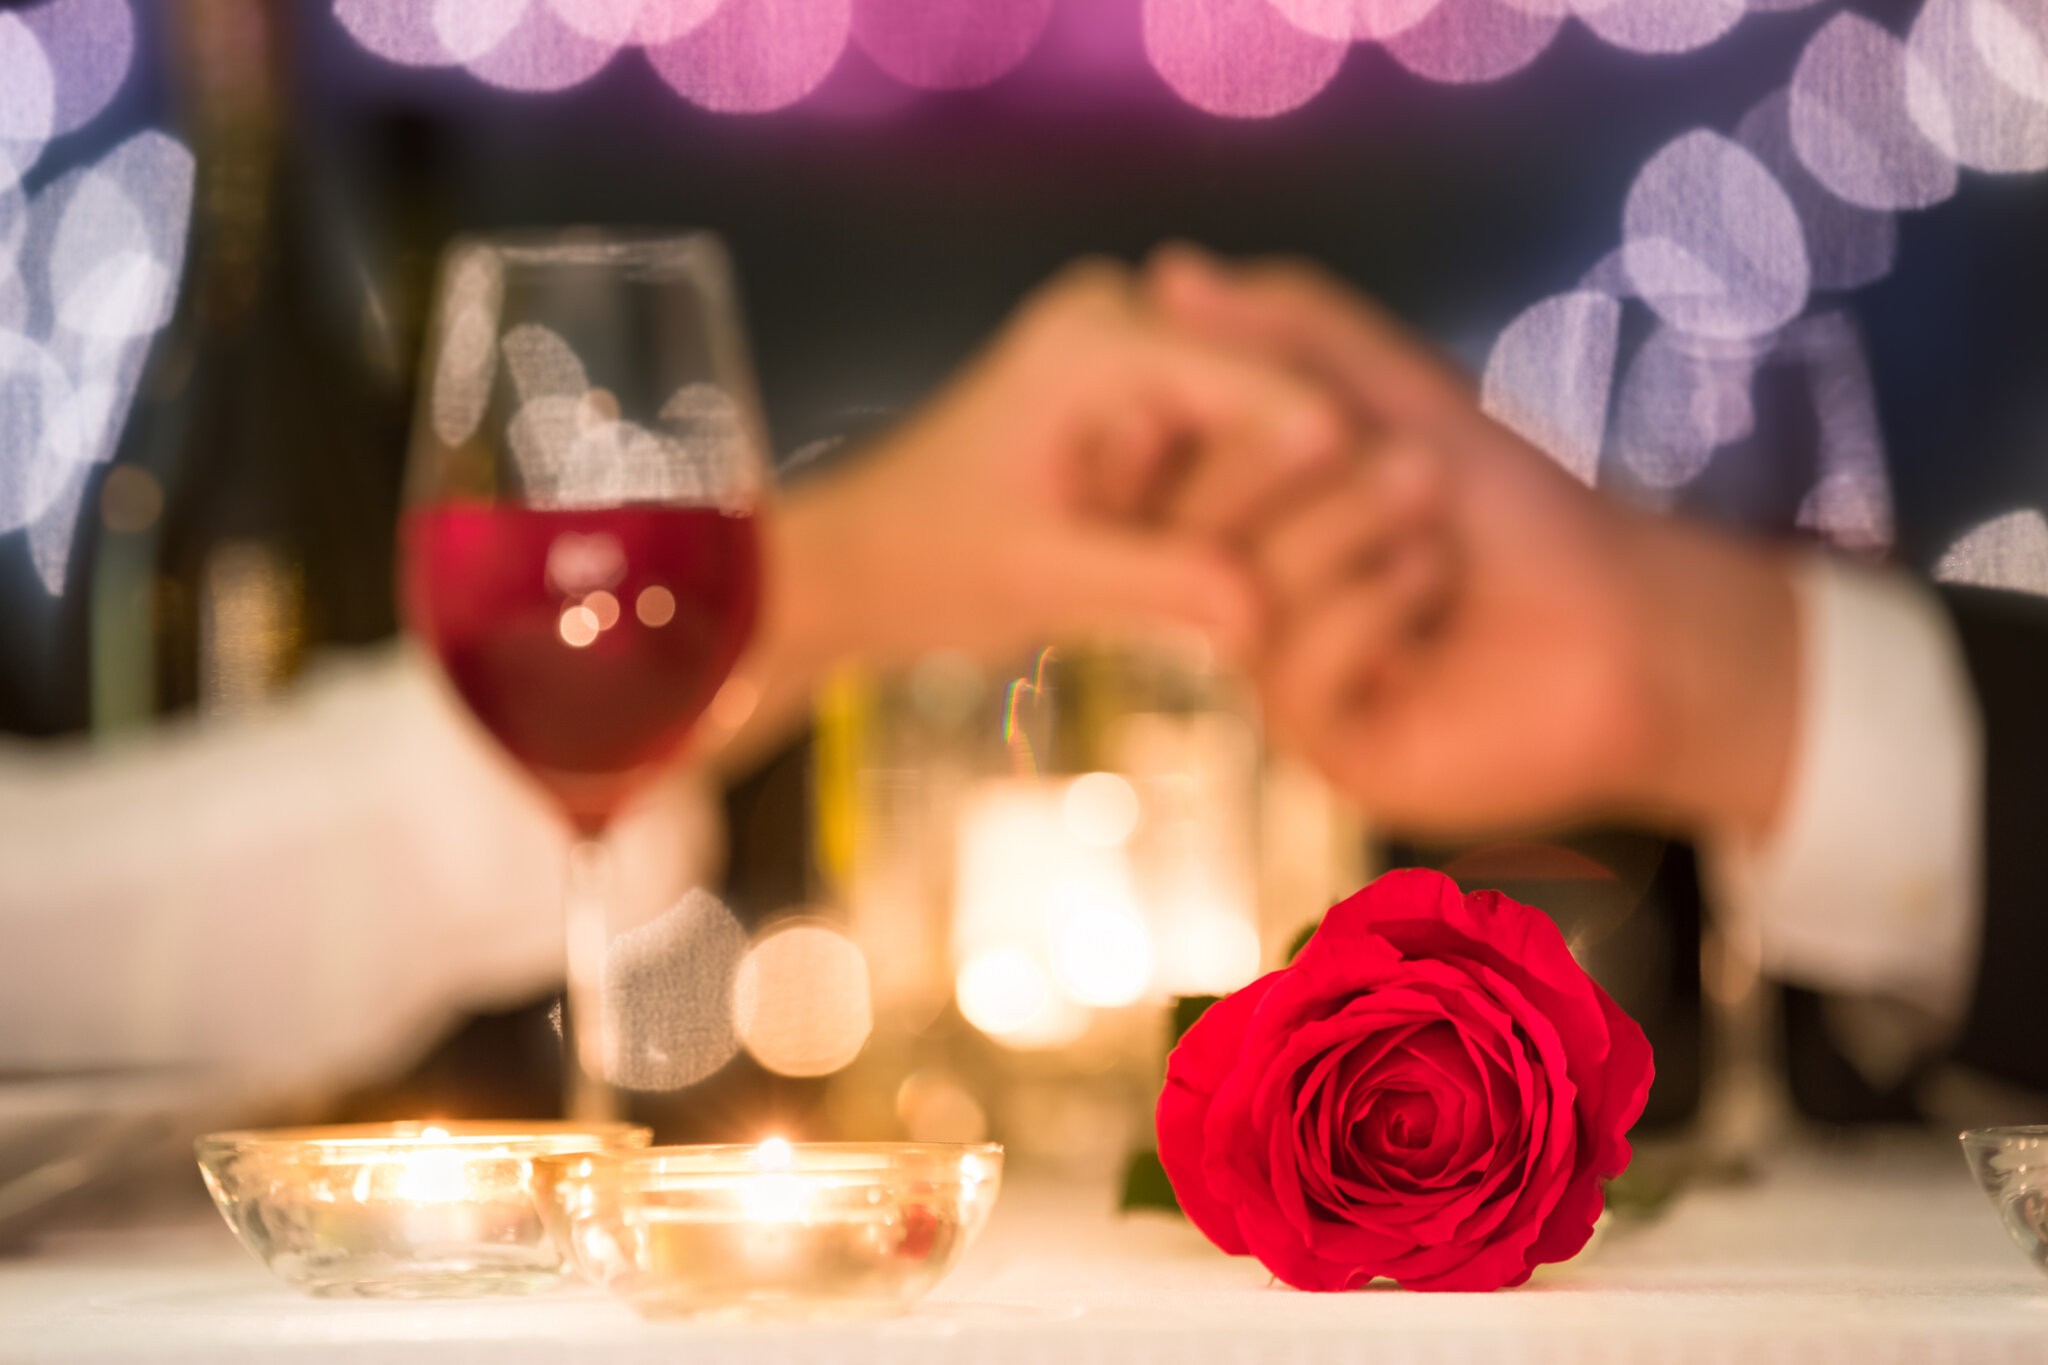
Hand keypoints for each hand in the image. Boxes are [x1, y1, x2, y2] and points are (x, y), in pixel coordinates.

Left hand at [711, 259, 1427, 770]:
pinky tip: (1230, 578)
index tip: (1384, 541)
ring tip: (1238, 592)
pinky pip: (1222, 449)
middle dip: (1279, 503)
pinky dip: (1226, 515)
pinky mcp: (1136, 399)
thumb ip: (1156, 585)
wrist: (854, 563)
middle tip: (1285, 592)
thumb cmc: (923, 565)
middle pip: (1269, 402)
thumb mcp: (1041, 581)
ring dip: (1252, 515)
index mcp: (1098, 341)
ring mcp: (1131, 353)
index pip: (1262, 388)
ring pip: (1254, 430)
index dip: (1319, 471)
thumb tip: (1266, 614)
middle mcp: (1123, 321)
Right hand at [1147, 247, 1800, 841]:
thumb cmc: (1519, 508)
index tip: (1178, 395)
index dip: (1162, 439)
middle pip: (1188, 541)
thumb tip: (1166, 271)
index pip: (1159, 484)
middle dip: (1269, 472)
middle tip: (1362, 434)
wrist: (1635, 618)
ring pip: (1244, 602)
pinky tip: (1433, 582)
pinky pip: (1294, 679)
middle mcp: (1253, 610)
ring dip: (1342, 527)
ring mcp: (1289, 684)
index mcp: (1250, 532)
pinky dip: (1366, 610)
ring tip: (1430, 495)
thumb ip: (1288, 333)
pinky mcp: (1335, 750)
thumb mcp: (1397, 394)